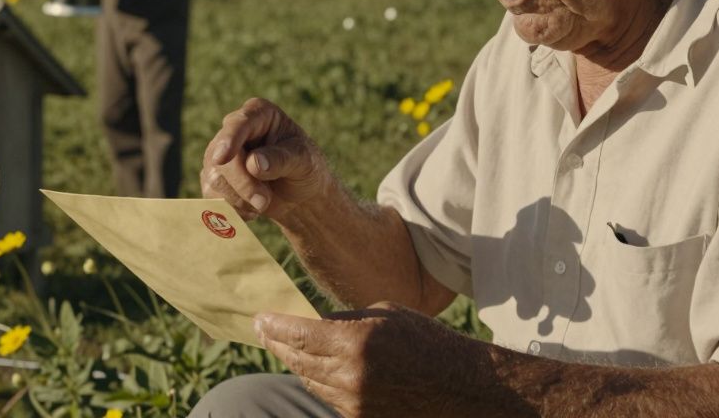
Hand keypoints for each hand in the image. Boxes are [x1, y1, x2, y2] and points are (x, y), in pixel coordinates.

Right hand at [202, 98, 329, 220]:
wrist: (300, 195)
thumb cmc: (305, 169)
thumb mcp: (304, 161)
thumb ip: (282, 159)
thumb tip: (253, 163)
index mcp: (260, 114)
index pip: (239, 123)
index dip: (229, 139)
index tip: (223, 158)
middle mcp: (235, 130)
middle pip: (222, 157)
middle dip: (243, 184)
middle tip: (264, 202)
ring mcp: (220, 153)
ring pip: (215, 179)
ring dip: (241, 199)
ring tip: (264, 201)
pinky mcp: (214, 177)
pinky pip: (212, 196)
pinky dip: (234, 208)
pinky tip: (252, 207)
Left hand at [256, 303, 477, 417]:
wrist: (460, 386)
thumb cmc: (425, 340)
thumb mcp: (384, 314)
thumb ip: (344, 321)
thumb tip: (312, 324)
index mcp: (354, 342)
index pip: (298, 334)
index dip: (274, 326)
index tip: (258, 318)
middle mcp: (349, 376)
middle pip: (297, 359)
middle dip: (276, 343)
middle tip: (262, 330)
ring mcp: (353, 403)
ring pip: (309, 380)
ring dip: (295, 362)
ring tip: (283, 346)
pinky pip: (328, 397)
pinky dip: (318, 380)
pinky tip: (311, 368)